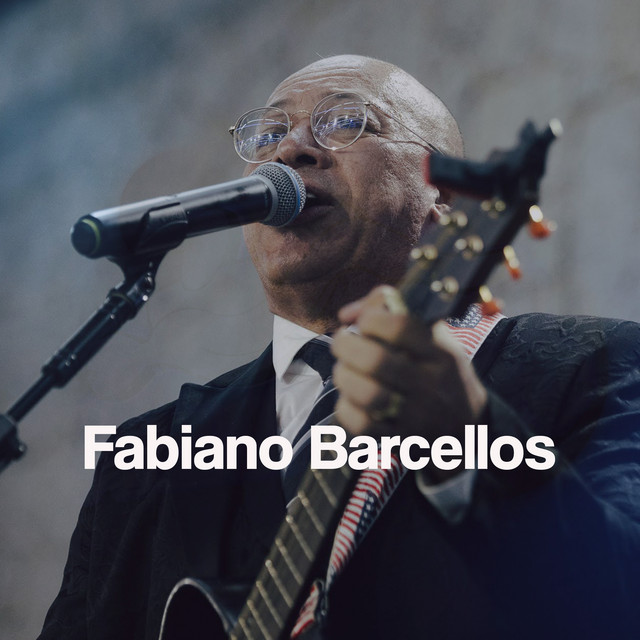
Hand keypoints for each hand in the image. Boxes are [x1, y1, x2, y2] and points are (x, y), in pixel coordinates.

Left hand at [331, 285, 487, 480]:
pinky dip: (346, 408)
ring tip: (344, 369)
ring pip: (367, 394)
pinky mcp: (400, 439)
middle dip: (346, 345)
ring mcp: (416, 415)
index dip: (373, 318)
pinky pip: (362, 425)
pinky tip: (349, 397)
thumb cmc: (441, 373)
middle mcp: (430, 384)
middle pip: (376, 360)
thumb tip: (347, 314)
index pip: (401, 327)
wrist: (467, 427)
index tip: (365, 321)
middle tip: (342, 341)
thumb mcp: (435, 338)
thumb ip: (394, 312)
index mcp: (440, 354)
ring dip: (344, 376)